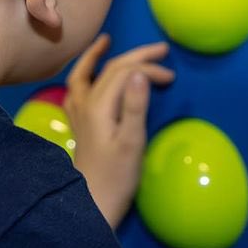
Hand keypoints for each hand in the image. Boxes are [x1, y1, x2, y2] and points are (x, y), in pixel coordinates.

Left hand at [66, 34, 174, 228]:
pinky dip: (84, 77)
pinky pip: (77, 91)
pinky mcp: (80, 126)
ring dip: (97, 57)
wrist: (92, 205)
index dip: (148, 69)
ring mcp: (79, 115)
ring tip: (106, 42)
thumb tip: (139, 73)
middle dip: (135, 56)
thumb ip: (134, 105)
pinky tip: (90, 78)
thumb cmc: (116, 177)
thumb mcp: (132, 141)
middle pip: (108, 69)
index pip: (124, 73)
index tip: (171, 77)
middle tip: (161, 49)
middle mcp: (85, 105)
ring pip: (85, 76)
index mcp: (99, 106)